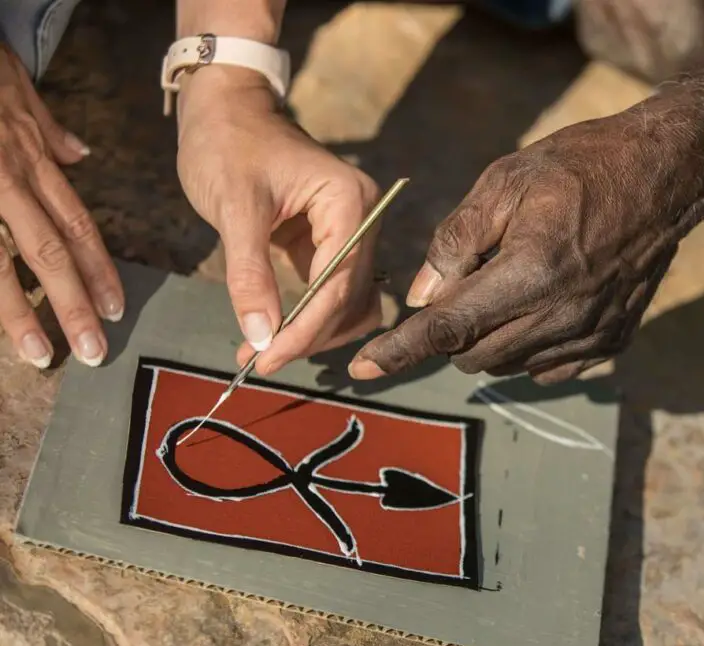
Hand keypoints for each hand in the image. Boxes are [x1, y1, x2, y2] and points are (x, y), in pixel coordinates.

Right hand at [0, 43, 122, 368]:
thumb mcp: (19, 90)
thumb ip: (47, 130)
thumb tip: (78, 155)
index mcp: (30, 162)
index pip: (77, 225)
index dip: (99, 270)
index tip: (116, 309)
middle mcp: (7, 181)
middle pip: (47, 252)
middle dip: (72, 304)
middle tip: (93, 349)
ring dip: (18, 311)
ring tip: (37, 353)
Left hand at [176, 67, 381, 374]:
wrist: (224, 109)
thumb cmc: (228, 143)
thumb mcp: (235, 205)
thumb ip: (249, 273)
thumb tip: (259, 336)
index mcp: (350, 202)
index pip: (339, 283)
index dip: (305, 329)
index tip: (266, 359)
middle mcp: (362, 219)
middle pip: (350, 300)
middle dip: (307, 335)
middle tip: (258, 362)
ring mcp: (351, 233)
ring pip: (349, 305)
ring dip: (313, 334)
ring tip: (263, 352)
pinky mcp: (331, 244)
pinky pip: (332, 294)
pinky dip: (309, 319)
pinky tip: (275, 333)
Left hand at [349, 113, 686, 384]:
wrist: (664, 175)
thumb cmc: (580, 166)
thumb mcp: (505, 181)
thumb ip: (455, 241)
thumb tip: (420, 298)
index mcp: (532, 271)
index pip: (448, 327)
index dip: (398, 350)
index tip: (362, 369)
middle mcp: (563, 314)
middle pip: (473, 354)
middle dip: (451, 330)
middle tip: (470, 279)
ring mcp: (591, 334)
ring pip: (507, 365)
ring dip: (489, 337)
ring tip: (512, 283)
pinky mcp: (611, 341)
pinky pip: (546, 366)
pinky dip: (526, 346)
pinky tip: (539, 305)